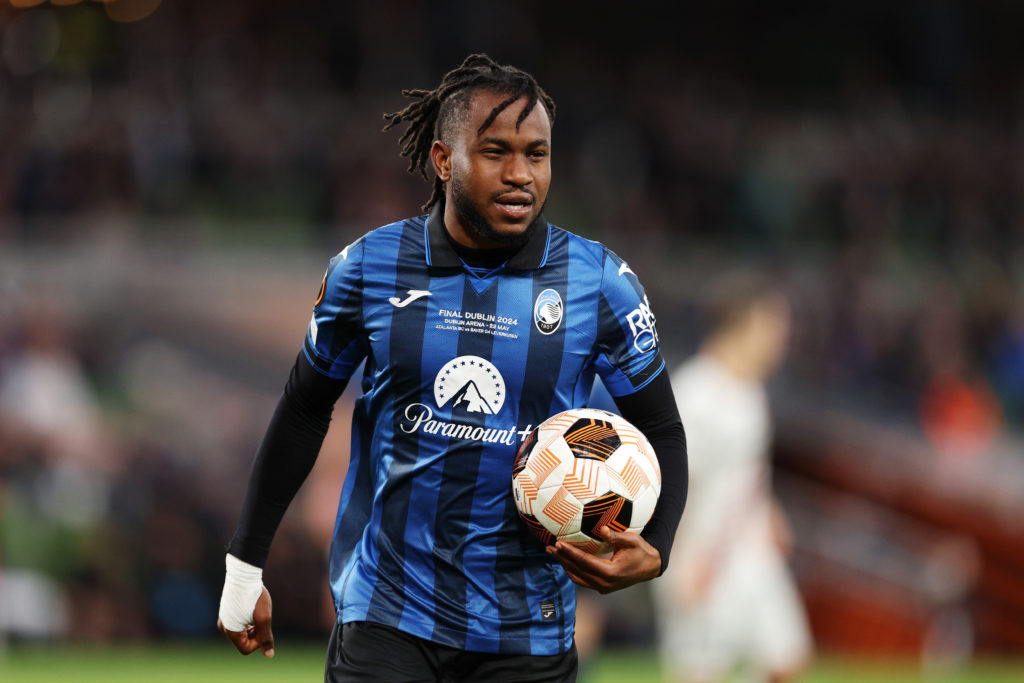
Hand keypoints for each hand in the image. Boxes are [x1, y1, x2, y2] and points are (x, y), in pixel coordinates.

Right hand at [218, 587, 274, 657]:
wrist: (244, 574)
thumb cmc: (254, 596)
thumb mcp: (264, 618)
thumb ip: (266, 638)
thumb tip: (269, 655)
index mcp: (231, 631)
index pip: (246, 649)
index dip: (259, 642)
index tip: (265, 628)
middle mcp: (224, 626)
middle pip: (243, 641)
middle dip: (256, 633)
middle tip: (262, 618)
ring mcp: (224, 618)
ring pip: (242, 632)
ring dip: (252, 626)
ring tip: (258, 612)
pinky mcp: (227, 611)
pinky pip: (238, 623)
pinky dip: (247, 620)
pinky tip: (252, 608)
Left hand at [546, 526, 660, 593]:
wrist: (651, 567)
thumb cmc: (642, 551)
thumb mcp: (632, 540)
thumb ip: (616, 536)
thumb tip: (602, 529)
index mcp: (611, 572)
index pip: (584, 561)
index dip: (570, 552)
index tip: (559, 543)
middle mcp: (605, 583)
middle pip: (577, 571)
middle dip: (562, 558)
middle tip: (549, 547)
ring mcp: (603, 587)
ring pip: (577, 578)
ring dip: (564, 565)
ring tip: (553, 553)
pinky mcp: (603, 587)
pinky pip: (582, 580)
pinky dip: (572, 570)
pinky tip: (565, 561)